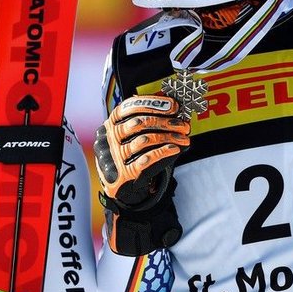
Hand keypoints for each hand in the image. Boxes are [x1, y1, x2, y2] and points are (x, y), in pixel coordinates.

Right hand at [93, 95, 189, 209]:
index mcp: (110, 124)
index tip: (173, 106)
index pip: (129, 107)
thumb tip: (179, 115)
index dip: (152, 104)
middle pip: (138, 123)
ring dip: (168, 137)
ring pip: (144, 140)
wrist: (120, 187)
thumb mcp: (134, 138)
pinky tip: (175, 149)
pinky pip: (145, 159)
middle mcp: (108, 138)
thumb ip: (152, 125)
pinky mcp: (122, 173)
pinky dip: (162, 152)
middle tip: (183, 125)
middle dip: (164, 122)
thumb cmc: (131, 157)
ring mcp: (113, 155)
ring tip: (184, 138)